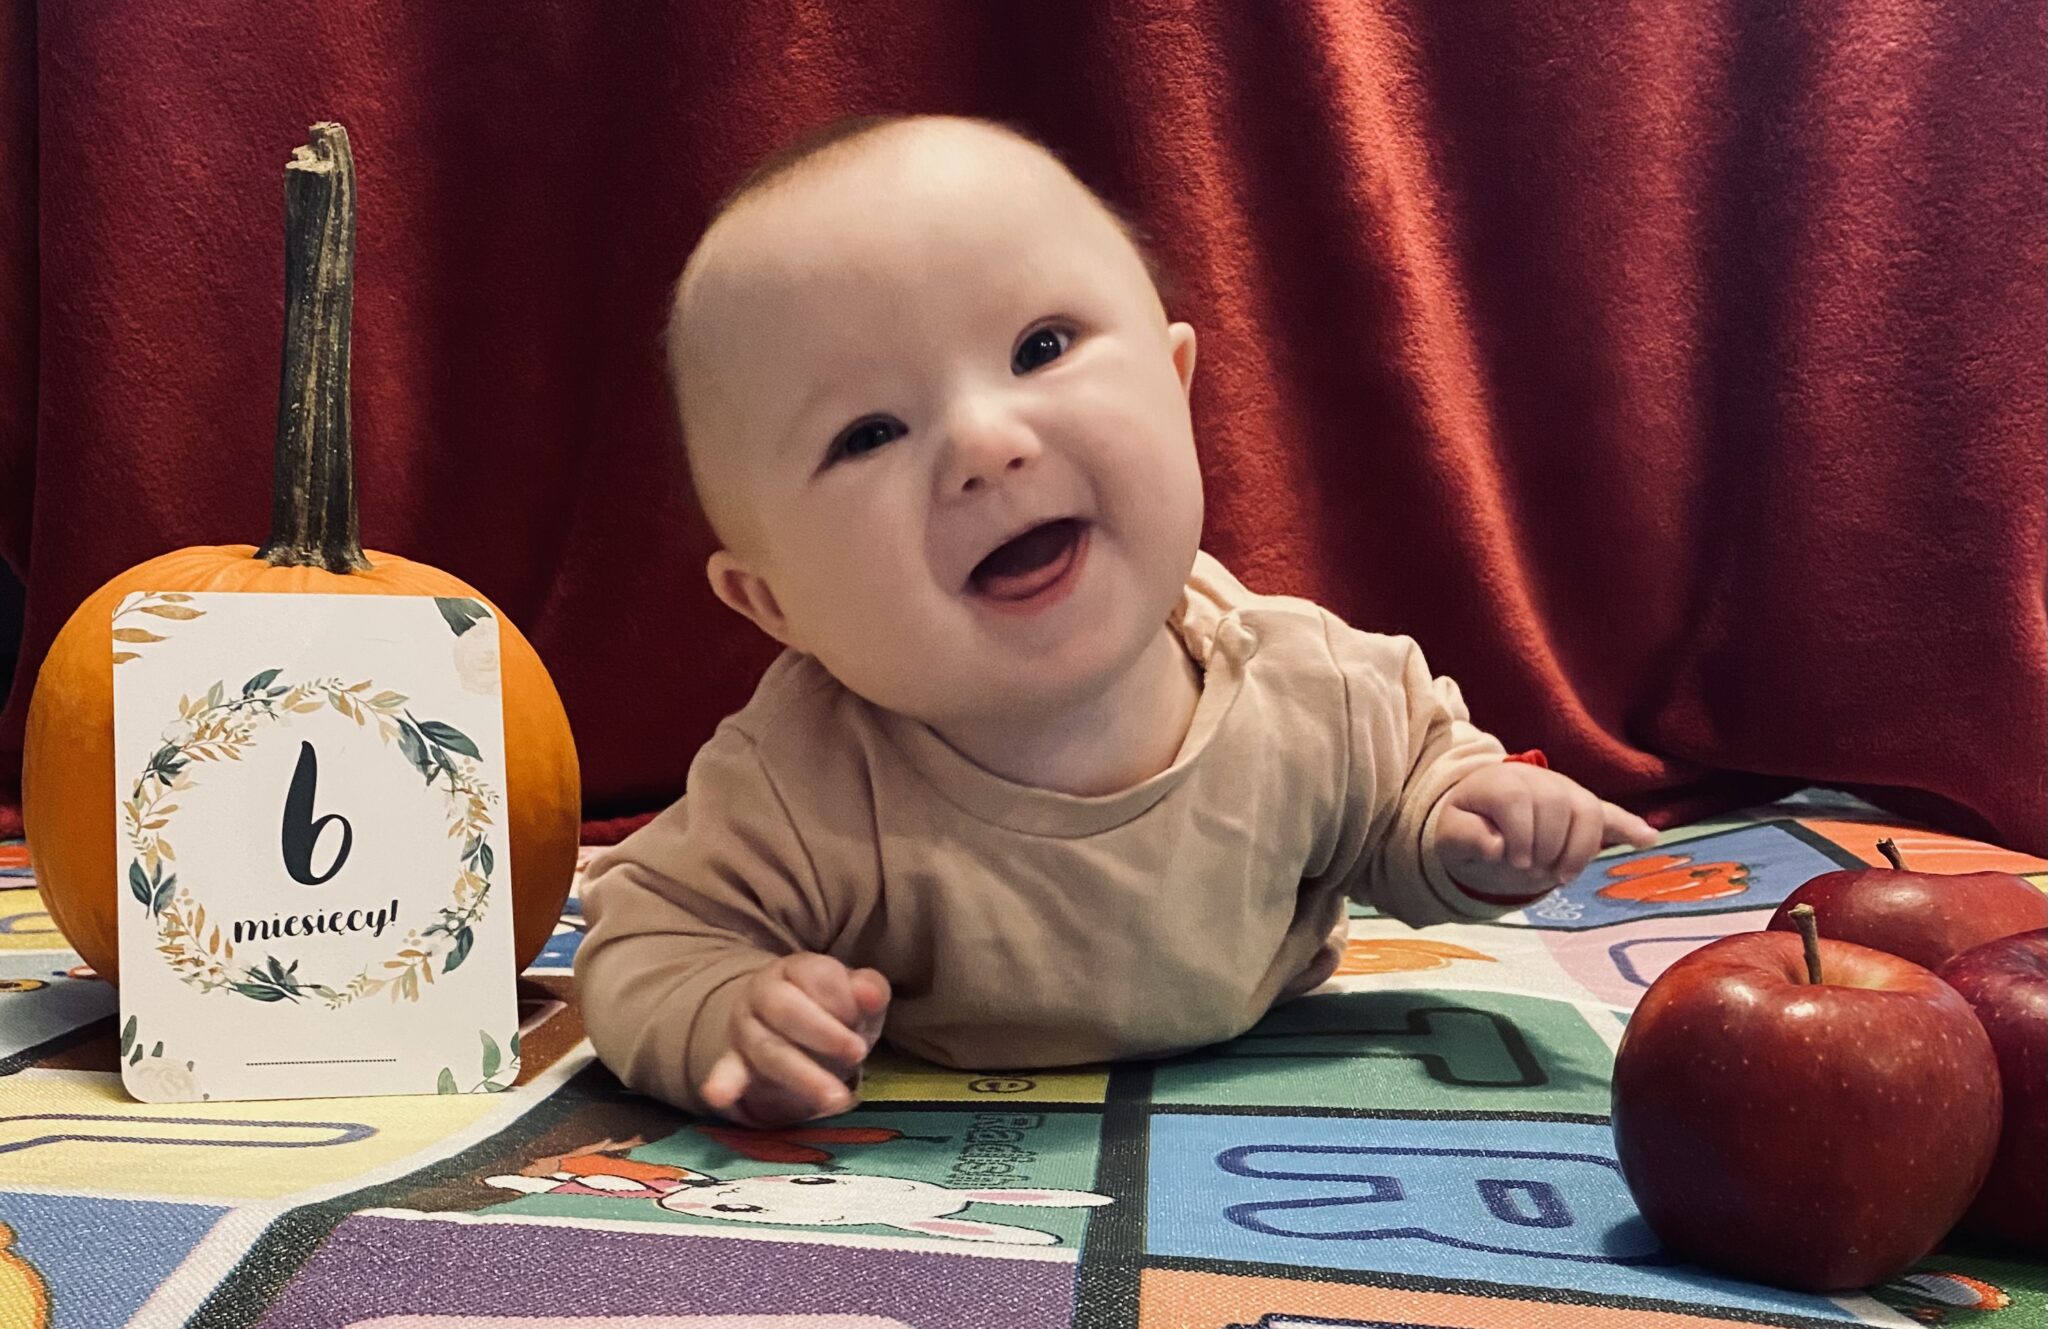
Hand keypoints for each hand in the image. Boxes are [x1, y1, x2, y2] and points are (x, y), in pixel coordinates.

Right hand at [699, 953, 890, 1126]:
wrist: (793, 1032)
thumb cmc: (833, 1011)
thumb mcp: (858, 998)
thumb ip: (869, 991)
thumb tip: (870, 994)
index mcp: (796, 968)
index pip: (816, 975)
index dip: (843, 998)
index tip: (864, 1017)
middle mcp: (763, 992)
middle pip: (786, 1010)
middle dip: (823, 1033)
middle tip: (858, 1055)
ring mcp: (745, 1028)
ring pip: (767, 1048)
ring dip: (803, 1075)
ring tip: (836, 1099)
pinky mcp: (734, 1061)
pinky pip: (726, 1071)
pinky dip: (723, 1083)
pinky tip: (718, 1095)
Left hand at [1436, 761, 1658, 900]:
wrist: (1485, 815)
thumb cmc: (1469, 826)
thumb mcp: (1450, 834)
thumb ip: (1465, 837)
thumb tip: (1496, 847)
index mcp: (1501, 781)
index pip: (1518, 799)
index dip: (1520, 834)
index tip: (1515, 862)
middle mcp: (1538, 779)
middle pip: (1558, 804)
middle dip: (1548, 845)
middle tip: (1533, 873)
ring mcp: (1566, 791)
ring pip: (1588, 812)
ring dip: (1579, 849)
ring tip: (1562, 876)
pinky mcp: (1585, 809)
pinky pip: (1612, 814)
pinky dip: (1630, 827)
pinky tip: (1648, 839)